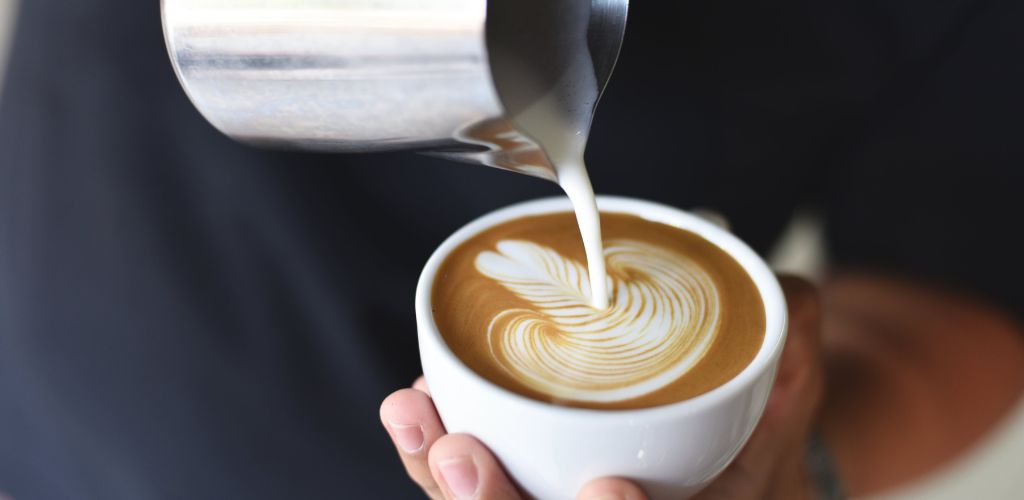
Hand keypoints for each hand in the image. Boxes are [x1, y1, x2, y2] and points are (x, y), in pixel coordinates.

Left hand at [379, 276, 823, 499]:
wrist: (720, 435)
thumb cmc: (748, 413)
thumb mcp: (785, 381)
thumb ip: (788, 340)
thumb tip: (787, 297)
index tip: (609, 488)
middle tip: (464, 458)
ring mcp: (558, 499)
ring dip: (445, 481)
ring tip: (415, 417)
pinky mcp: (522, 477)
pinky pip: (470, 485)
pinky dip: (432, 453)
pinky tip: (412, 410)